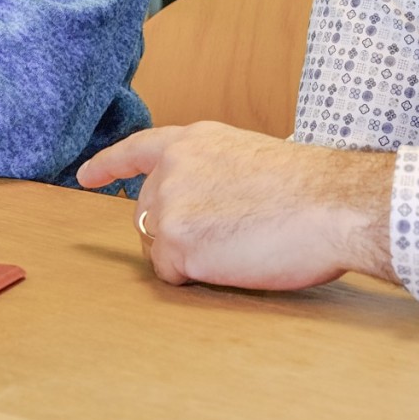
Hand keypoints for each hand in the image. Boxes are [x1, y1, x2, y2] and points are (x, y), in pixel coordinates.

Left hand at [78, 122, 398, 290]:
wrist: (333, 204)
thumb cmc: (310, 190)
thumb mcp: (248, 159)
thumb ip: (211, 173)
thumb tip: (201, 205)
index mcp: (193, 141)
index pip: (138, 150)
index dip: (109, 165)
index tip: (85, 176)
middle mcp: (171, 168)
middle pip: (148, 215)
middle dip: (176, 234)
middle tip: (228, 237)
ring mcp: (168, 205)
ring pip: (158, 247)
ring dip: (190, 256)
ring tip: (239, 244)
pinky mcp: (175, 243)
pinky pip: (172, 275)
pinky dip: (198, 278)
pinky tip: (234, 261)